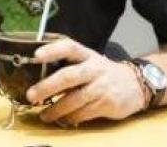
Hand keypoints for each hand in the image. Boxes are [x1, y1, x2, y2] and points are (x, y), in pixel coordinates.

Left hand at [25, 38, 144, 125]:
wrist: (135, 85)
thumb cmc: (101, 73)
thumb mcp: (88, 62)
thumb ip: (68, 66)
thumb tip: (36, 76)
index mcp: (87, 55)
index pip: (69, 47)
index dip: (52, 50)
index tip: (36, 55)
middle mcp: (94, 69)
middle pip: (68, 76)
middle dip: (47, 87)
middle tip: (30, 95)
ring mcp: (100, 87)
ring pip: (73, 100)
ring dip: (55, 110)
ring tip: (43, 115)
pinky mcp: (106, 104)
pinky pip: (82, 114)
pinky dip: (70, 118)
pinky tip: (62, 120)